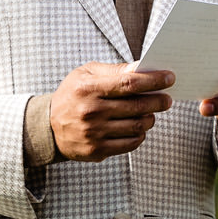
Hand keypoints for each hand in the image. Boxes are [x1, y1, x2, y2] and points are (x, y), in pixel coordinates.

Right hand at [49, 63, 174, 160]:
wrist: (47, 126)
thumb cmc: (72, 95)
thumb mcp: (86, 74)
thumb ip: (114, 70)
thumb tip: (142, 68)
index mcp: (89, 88)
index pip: (130, 83)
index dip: (154, 80)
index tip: (170, 78)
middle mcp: (91, 111)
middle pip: (138, 106)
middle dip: (159, 101)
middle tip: (167, 99)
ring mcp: (94, 133)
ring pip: (137, 126)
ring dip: (150, 118)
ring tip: (151, 113)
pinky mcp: (96, 150)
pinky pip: (130, 144)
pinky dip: (140, 135)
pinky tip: (138, 127)